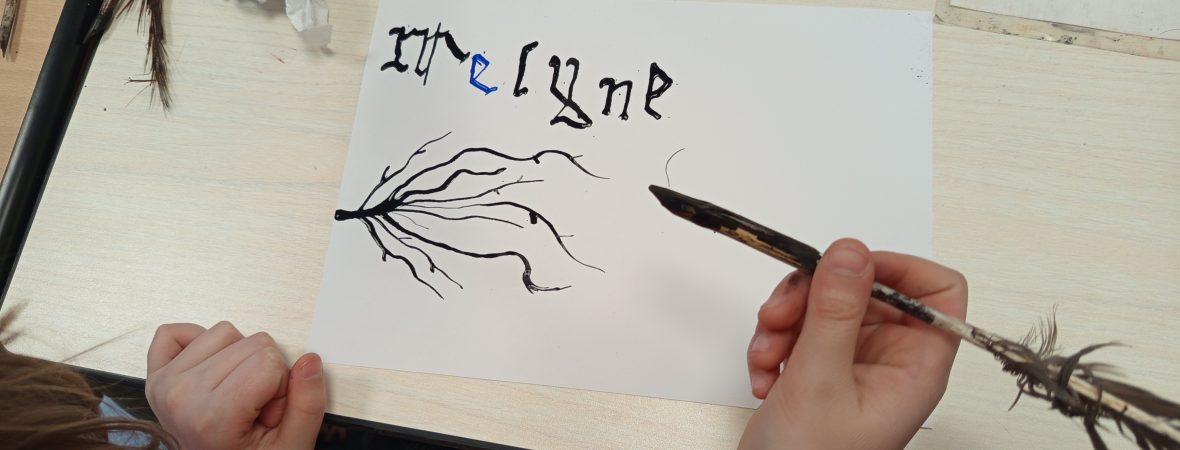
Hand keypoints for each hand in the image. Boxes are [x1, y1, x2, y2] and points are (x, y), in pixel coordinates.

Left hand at [146, 321, 326, 449]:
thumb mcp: (292, 446)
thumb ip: (309, 405)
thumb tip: (309, 362)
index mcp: (212, 417)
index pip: (269, 362)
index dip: (280, 387)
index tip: (267, 414)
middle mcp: (183, 395)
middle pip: (252, 343)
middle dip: (264, 373)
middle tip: (254, 407)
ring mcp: (166, 382)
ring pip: (224, 332)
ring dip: (239, 358)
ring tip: (236, 393)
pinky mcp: (157, 373)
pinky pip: (177, 331)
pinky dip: (200, 344)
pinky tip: (213, 371)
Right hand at [740, 239, 967, 448]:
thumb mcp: (819, 379)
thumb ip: (836, 311)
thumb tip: (852, 252)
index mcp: (915, 366)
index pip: (937, 291)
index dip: (898, 268)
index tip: (847, 266)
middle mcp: (891, 360)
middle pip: (866, 290)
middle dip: (814, 298)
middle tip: (781, 315)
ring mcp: (855, 364)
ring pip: (826, 307)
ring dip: (786, 322)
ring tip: (767, 354)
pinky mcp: (822, 369)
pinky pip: (801, 329)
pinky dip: (776, 343)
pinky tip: (765, 373)